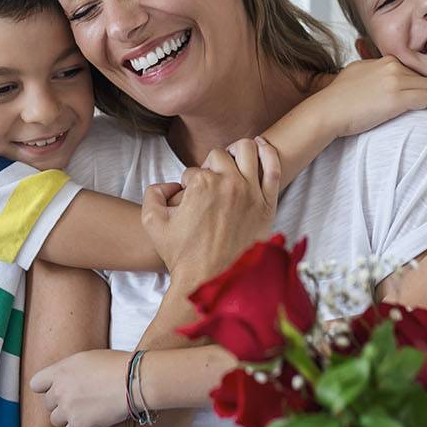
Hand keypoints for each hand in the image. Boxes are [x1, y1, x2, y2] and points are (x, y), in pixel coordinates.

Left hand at [29, 349, 130, 426]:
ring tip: (86, 412)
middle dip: (60, 403)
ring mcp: (68, 409)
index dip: (46, 388)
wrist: (134, 380)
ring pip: (56, 420)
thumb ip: (70, 369)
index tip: (56, 389)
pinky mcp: (79, 426)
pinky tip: (91, 423)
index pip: (36, 384)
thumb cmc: (117, 365)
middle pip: (47, 404)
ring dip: (68, 418)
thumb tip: (65, 378)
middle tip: (79, 401)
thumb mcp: (87, 358)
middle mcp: (59, 390)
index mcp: (59, 370)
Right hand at [142, 137, 279, 285]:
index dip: (187, 183)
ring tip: (232, 160)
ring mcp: (251, 192)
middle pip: (219, 156)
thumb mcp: (153, 223)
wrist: (212, 279)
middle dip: (210, 165)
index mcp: (201, 184)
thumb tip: (167, 184)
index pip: (193, 170)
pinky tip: (261, 146)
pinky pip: (273, 168)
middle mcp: (228, 183)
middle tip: (209, 182)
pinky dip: (267, 152)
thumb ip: (153, 194)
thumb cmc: (183, 255)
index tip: (189, 198)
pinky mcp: (267, 203)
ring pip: (247, 150)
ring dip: (237, 150)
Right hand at [315, 56, 426, 137]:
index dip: (425, 80)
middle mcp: (391, 66)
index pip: (412, 69)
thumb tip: (375, 85)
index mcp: (382, 61)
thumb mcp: (353, 77)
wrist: (326, 111)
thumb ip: (369, 75)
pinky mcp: (397, 97)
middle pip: (425, 75)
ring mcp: (395, 80)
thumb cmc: (335, 101)